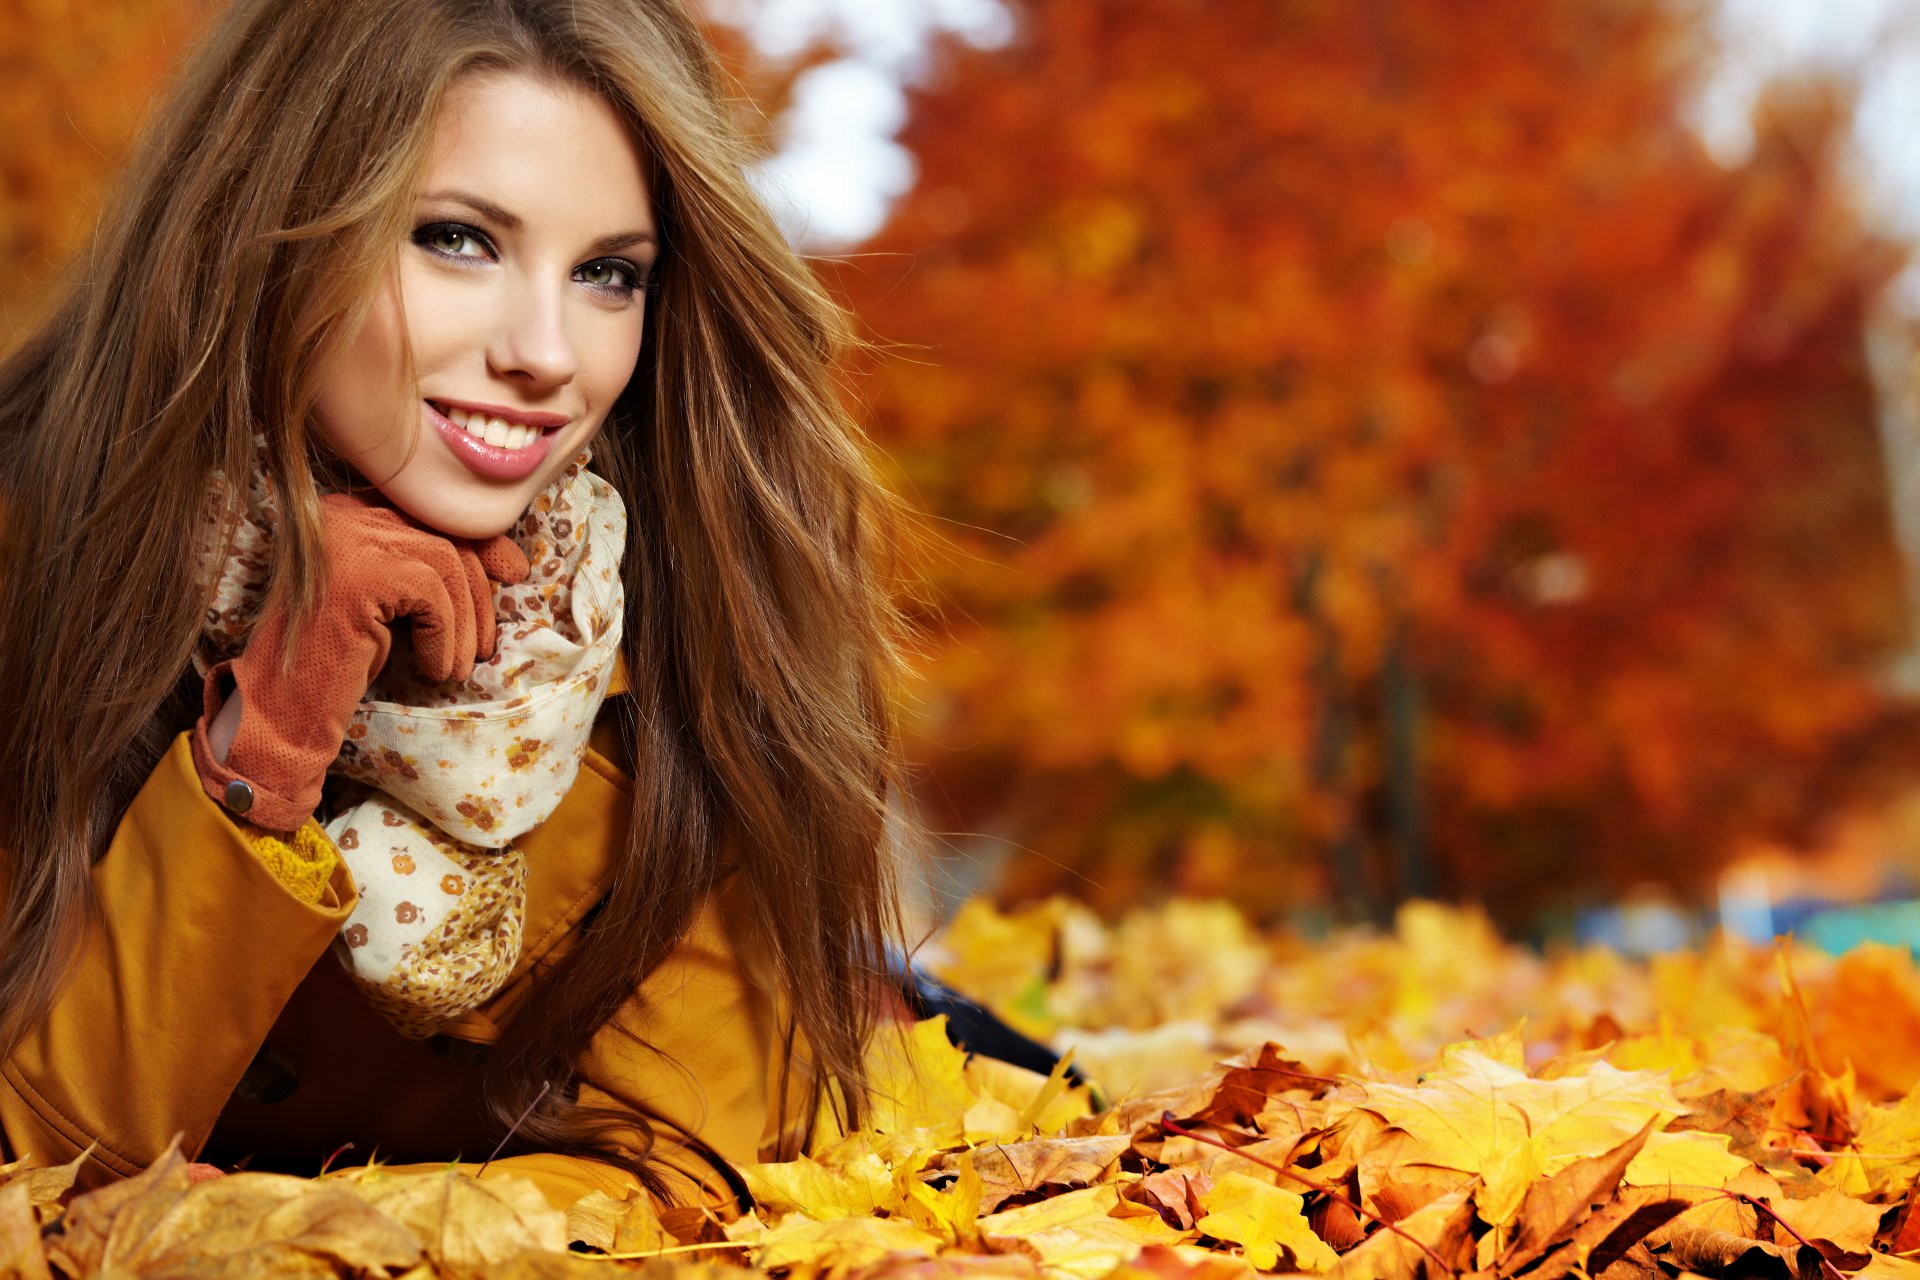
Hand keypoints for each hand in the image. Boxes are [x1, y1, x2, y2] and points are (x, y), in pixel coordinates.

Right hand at [192, 494, 530, 831]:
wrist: (280, 708)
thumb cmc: (337, 660)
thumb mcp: (392, 604)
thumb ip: (428, 568)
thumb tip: (510, 558)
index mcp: (344, 510)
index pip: (429, 510)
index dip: (479, 542)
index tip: (512, 573)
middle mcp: (341, 512)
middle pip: (442, 533)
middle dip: (479, 588)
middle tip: (488, 642)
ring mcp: (347, 538)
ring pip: (445, 564)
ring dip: (465, 623)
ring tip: (458, 667)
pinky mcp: (359, 573)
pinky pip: (433, 596)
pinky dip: (446, 637)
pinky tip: (434, 668)